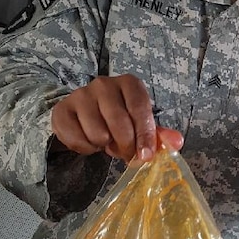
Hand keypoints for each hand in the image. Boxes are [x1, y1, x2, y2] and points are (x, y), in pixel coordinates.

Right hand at [51, 75, 182, 161]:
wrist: (85, 115)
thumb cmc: (120, 118)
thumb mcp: (142, 124)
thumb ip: (159, 134)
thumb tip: (177, 142)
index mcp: (129, 83)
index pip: (140, 108)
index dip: (145, 135)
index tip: (146, 156)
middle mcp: (103, 84)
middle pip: (119, 122)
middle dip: (126, 145)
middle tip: (126, 152)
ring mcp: (80, 95)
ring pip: (97, 133)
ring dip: (104, 146)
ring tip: (106, 140)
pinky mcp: (61, 110)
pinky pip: (76, 139)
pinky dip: (85, 148)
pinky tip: (89, 140)